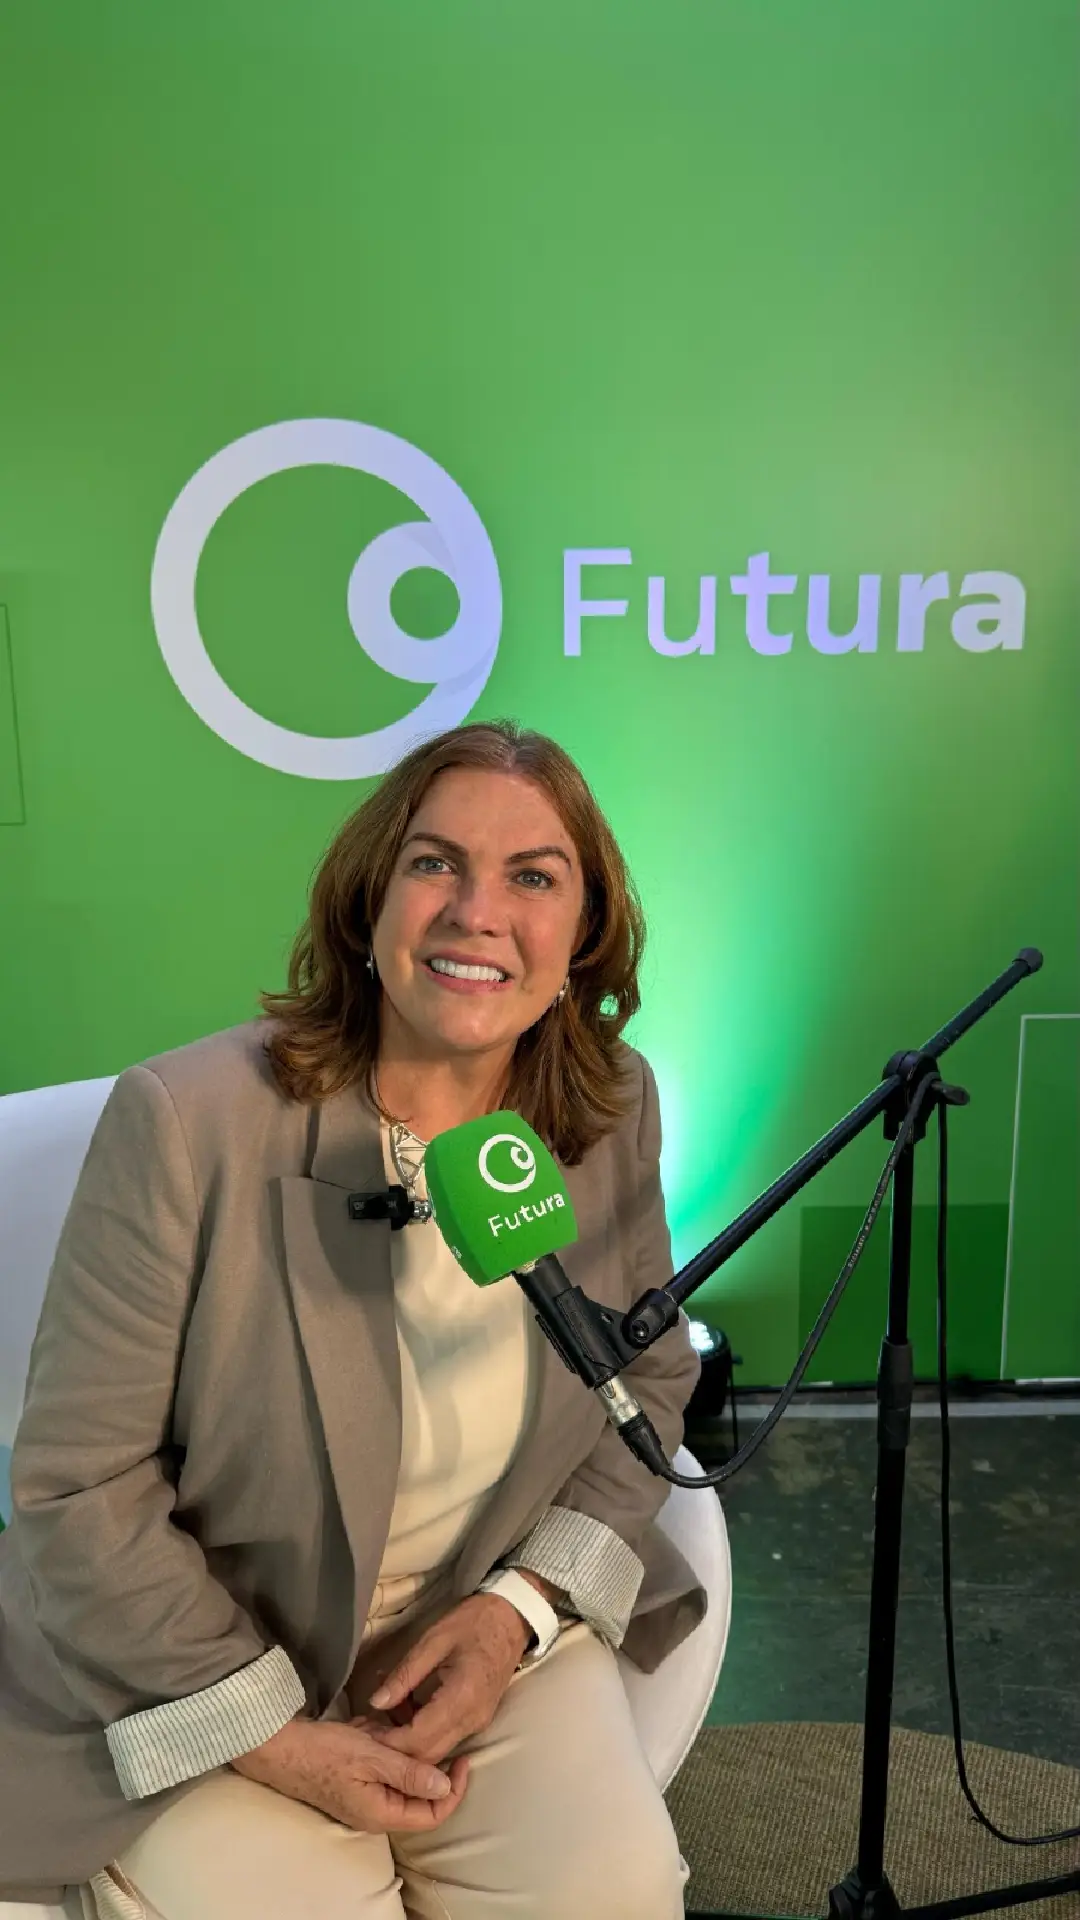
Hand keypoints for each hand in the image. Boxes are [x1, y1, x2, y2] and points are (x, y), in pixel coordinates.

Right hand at [230, 1714, 468, 1833]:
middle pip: (418, 1798)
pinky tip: (376, 1728)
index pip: (432, 1814)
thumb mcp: (372, 1756)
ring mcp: (363, 1799)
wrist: (278, 1749)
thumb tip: (445, 1786)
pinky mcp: (353, 1783)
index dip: (453, 1790)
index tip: (462, 1758)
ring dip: (405, 1753)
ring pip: (400, 1780)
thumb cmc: (324, 1752)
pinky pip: (381, 1769)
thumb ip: (409, 1773)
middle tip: (434, 1733)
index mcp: (382, 1813)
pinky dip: (385, 1748)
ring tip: (397, 1725)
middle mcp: (375, 1812)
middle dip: (428, 1765)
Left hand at [361, 1591, 534, 1765]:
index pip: (419, 1739)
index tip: (364, 1734)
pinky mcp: (478, 1720)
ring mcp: (478, 1722)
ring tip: (382, 1721)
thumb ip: (405, 1674)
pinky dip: (422, 1734)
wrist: (513, 1618)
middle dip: (396, 1750)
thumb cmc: (474, 1622)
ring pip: (437, 1751)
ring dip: (408, 1744)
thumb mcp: (434, 1640)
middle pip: (429, 1755)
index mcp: (462, 1698)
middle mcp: (473, 1719)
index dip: (389, 1743)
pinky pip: (446, 1739)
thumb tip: (375, 1702)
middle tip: (368, 1731)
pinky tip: (404, 1712)